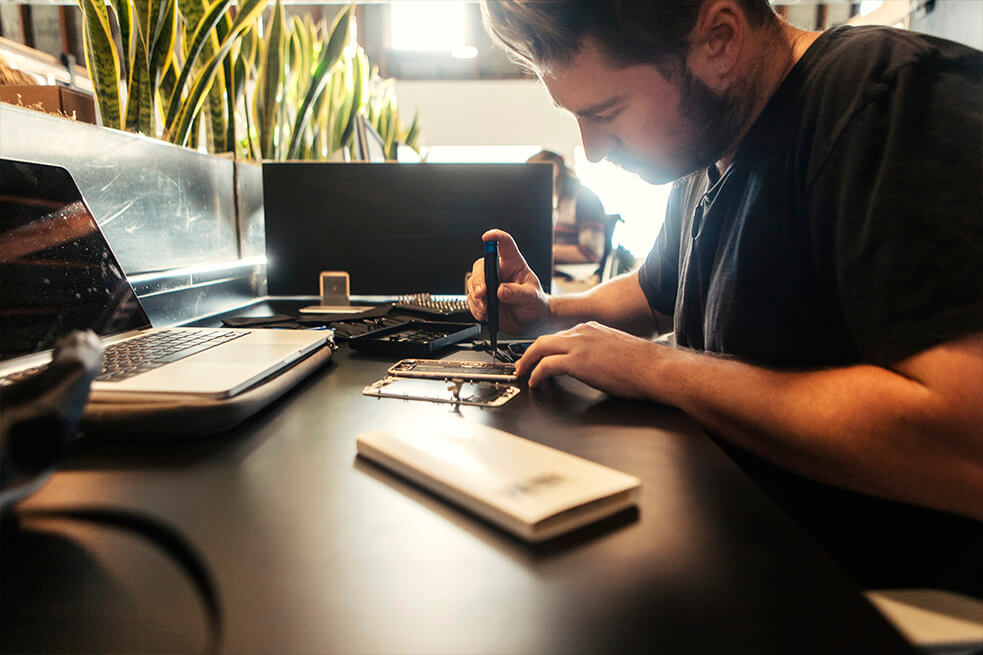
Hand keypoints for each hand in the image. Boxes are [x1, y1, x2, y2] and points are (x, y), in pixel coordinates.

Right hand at [466, 229, 549, 334]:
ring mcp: (489, 286)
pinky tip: (484, 313)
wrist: (531, 322)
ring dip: (476, 296)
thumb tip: (501, 291)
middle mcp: (499, 272)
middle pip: (482, 265)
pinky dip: (475, 307)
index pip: (505, 244)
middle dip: (479, 279)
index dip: (495, 237)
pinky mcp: (482, 299)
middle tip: (483, 292)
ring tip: (486, 308)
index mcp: (514, 264)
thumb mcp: (532, 297)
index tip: (487, 237)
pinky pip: (471, 300)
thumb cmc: (535, 304)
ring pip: (473, 283)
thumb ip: (518, 293)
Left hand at [515, 321, 663, 398]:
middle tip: (522, 365)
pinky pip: (546, 365)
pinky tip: (534, 382)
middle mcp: (583, 332)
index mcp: (592, 328)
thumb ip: (600, 353)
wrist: (655, 368)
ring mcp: (578, 344)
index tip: (541, 358)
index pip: (561, 336)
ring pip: (540, 348)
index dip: (547, 348)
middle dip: (529, 352)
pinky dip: (536, 374)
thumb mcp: (616, 351)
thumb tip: (594, 367)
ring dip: (527, 362)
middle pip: (545, 339)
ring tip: (522, 374)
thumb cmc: (643, 365)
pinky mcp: (577, 361)